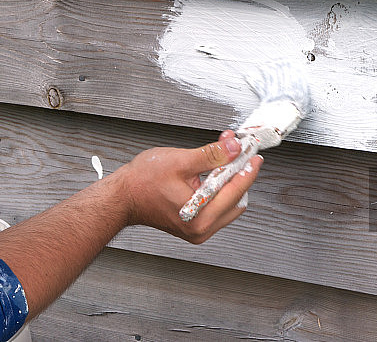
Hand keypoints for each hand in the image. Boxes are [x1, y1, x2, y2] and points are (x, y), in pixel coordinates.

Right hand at [114, 132, 262, 243]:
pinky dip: (218, 189)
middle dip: (237, 172)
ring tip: (221, 158)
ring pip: (228, 204)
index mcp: (200, 216)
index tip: (254, 154)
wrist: (122, 197)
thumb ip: (211, 155)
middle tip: (235, 150)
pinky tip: (212, 172)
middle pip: (236, 199)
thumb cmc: (142, 182)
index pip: (235, 191)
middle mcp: (202, 229)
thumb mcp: (180, 161)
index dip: (247, 169)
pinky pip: (217, 207)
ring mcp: (198, 230)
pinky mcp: (194, 226)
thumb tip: (234, 148)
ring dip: (229, 180)